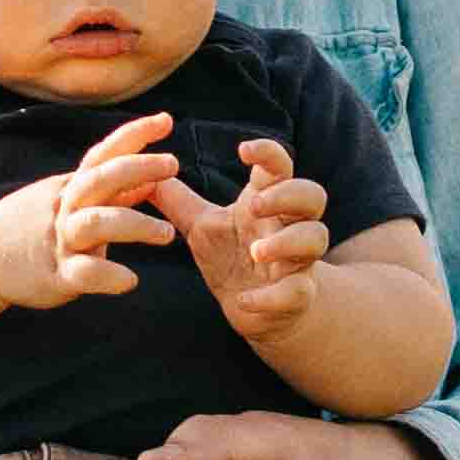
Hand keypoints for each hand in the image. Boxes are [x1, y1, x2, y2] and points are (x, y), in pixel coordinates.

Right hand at [0, 111, 183, 309]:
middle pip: (100, 179)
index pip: (104, 153)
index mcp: (74, 186)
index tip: (166, 120)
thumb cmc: (38, 224)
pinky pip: (84, 272)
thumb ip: (112, 192)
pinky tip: (130, 281)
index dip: (134, 135)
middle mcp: (67, 207)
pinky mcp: (56, 274)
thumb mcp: (73, 199)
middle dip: (137, 168)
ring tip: (166, 234)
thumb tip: (152, 180)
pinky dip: (109, 275)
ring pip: (96, 224)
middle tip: (172, 165)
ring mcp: (60, 239)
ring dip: (134, 224)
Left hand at [153, 137, 333, 345]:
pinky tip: (243, 300)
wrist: (261, 310)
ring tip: (256, 252)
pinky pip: (297, 291)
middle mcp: (288, 225)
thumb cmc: (233, 257)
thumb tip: (143, 170)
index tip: (242, 149)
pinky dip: (271, 297)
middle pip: (312, 195)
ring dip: (287, 242)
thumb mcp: (201, 226)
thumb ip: (175, 200)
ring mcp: (298, 260)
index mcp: (267, 202)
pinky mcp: (297, 295)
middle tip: (255, 205)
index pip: (279, 166)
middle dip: (288, 195)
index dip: (268, 152)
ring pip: (316, 238)